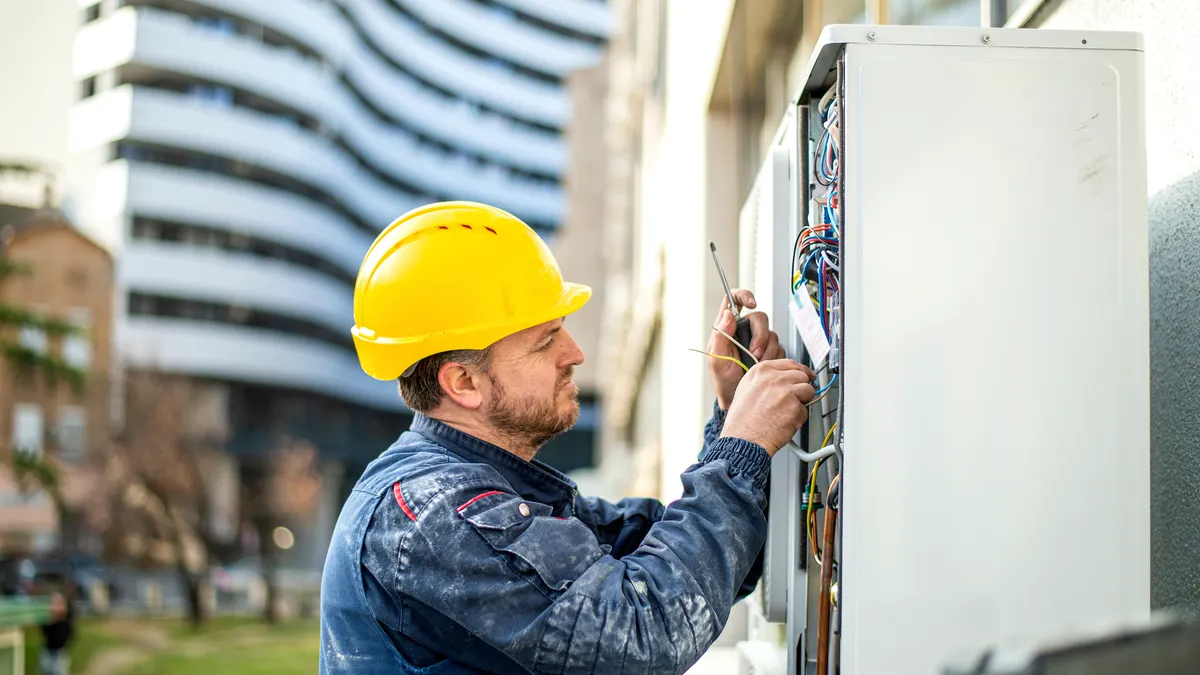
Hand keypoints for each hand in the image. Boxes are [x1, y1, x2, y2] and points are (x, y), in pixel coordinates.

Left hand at [709, 289, 785, 409]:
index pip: (734, 300)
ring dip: (767, 350)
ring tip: (757, 365)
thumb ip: (720, 336)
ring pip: (771, 334)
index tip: (751, 304)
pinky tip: (765, 367)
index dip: (744, 296)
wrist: (738, 399)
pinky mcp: (770, 352)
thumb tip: (727, 314)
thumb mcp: (716, 360)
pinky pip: (779, 347)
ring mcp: (759, 341)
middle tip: (755, 353)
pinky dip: (774, 357)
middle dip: (760, 336)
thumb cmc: (724, 381)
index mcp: (728, 328)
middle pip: (760, 318)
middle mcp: (744, 331)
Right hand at [720, 359, 814, 455]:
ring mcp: (786, 391)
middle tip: (794, 399)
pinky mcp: (794, 407)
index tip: (805, 376)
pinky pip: (805, 411)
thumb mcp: (746, 389)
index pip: (790, 363)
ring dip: (801, 402)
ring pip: (808, 390)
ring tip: (785, 412)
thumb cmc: (742, 420)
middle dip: (801, 387)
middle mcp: (774, 378)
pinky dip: (798, 418)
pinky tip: (784, 422)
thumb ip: (766, 380)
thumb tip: (785, 378)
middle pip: (802, 375)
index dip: (800, 371)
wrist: (743, 439)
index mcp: (762, 371)